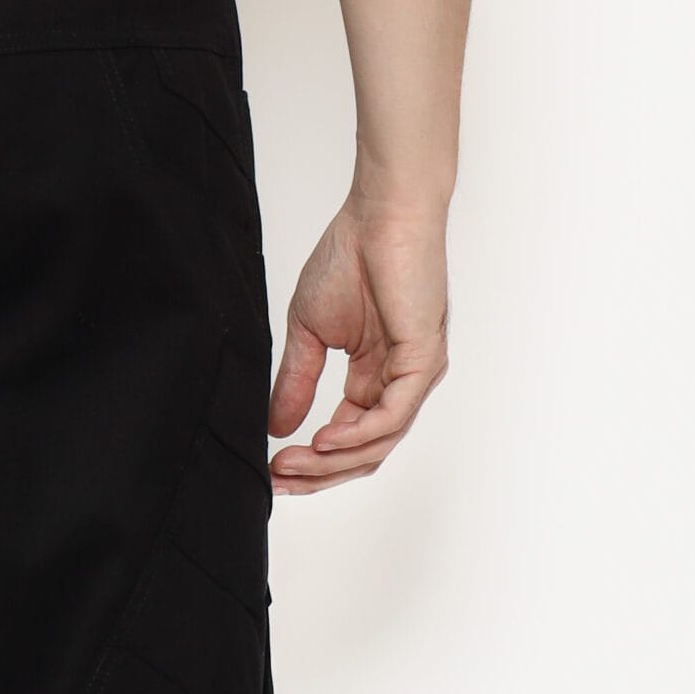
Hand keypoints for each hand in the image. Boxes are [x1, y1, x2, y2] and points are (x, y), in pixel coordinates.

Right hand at [267, 197, 450, 493]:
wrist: (380, 214)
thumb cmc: (351, 256)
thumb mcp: (308, 332)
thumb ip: (297, 381)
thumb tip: (276, 427)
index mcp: (375, 376)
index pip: (347, 438)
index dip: (310, 461)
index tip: (271, 470)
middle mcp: (399, 382)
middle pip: (364, 453)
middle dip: (318, 473)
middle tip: (278, 479)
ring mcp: (415, 375)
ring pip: (378, 443)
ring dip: (332, 461)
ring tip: (291, 463)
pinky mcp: (423, 361)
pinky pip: (391, 416)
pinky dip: (357, 435)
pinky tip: (324, 440)